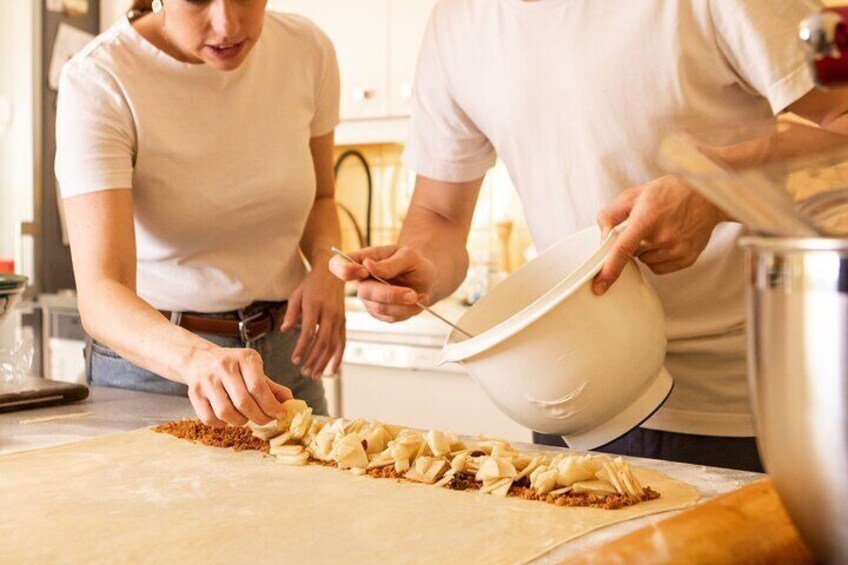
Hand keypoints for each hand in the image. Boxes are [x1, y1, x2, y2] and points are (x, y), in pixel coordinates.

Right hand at [184, 347, 292, 426]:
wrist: (199, 359)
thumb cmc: (233, 366)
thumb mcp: (254, 369)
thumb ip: (272, 387)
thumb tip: (291, 403)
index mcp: (244, 358)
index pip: (258, 387)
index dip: (271, 406)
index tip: (280, 414)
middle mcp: (223, 366)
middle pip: (243, 402)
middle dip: (259, 417)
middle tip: (266, 420)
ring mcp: (206, 380)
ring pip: (226, 413)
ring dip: (240, 421)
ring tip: (246, 417)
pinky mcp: (193, 393)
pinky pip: (210, 418)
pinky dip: (222, 424)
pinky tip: (229, 417)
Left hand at [281, 266, 345, 378]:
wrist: (333, 273)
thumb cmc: (311, 285)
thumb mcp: (296, 295)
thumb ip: (291, 313)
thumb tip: (284, 330)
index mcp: (315, 306)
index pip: (309, 331)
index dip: (302, 347)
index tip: (294, 360)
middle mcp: (330, 314)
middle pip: (323, 342)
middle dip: (314, 360)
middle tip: (304, 373)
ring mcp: (339, 319)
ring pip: (334, 345)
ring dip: (324, 362)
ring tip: (314, 375)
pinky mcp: (344, 322)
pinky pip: (343, 343)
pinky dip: (339, 358)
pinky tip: (333, 371)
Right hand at [328, 245, 435, 322]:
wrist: (426, 279)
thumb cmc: (412, 263)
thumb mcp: (407, 256)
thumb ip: (389, 263)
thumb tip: (368, 266)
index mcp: (362, 261)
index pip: (337, 265)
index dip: (343, 270)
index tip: (364, 271)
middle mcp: (361, 282)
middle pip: (364, 292)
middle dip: (390, 294)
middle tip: (412, 294)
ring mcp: (369, 300)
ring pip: (379, 307)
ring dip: (403, 304)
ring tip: (419, 295)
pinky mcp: (380, 314)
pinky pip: (390, 317)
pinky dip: (408, 310)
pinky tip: (418, 300)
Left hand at [594, 175, 728, 294]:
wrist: (707, 196)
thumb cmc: (670, 193)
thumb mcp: (635, 194)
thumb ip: (612, 213)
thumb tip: (602, 235)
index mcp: (647, 218)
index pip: (624, 249)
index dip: (609, 270)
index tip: (599, 286)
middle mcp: (664, 236)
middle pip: (633, 255)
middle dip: (633, 243)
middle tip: (646, 225)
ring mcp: (677, 250)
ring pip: (646, 262)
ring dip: (646, 251)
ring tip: (660, 230)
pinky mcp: (687, 259)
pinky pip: (659, 268)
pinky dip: (658, 258)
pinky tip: (668, 240)